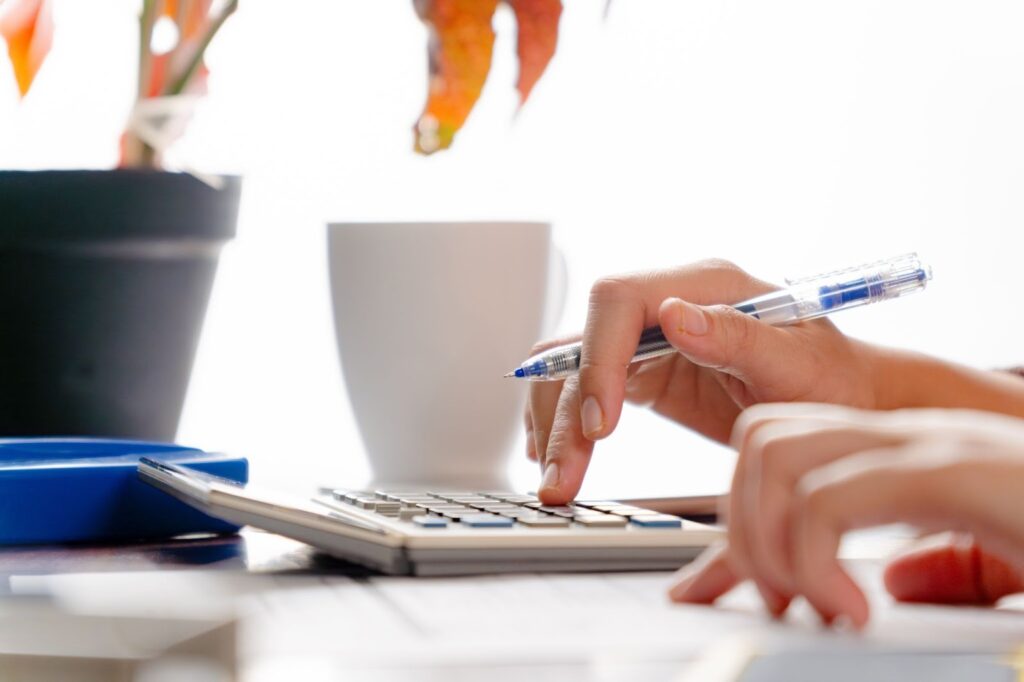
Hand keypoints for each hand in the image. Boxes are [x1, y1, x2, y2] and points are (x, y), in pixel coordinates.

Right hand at [525, 260, 881, 503]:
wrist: (843, 403)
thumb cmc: (833, 380)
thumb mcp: (800, 364)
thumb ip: (739, 338)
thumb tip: (676, 316)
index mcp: (705, 285)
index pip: (620, 300)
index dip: (599, 357)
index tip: (603, 424)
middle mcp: (667, 305)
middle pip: (583, 340)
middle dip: (564, 408)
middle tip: (565, 474)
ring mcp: (651, 340)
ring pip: (573, 370)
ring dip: (556, 424)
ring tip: (558, 483)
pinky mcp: (644, 373)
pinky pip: (585, 390)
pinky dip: (563, 423)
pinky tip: (559, 458)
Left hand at [670, 403, 1023, 627]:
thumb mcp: (998, 569)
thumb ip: (941, 569)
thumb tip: (885, 585)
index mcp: (908, 459)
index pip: (782, 454)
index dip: (733, 523)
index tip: (714, 591)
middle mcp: (910, 439)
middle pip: (762, 437)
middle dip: (737, 524)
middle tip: (773, 599)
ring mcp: (934, 447)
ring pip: (779, 451)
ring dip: (766, 536)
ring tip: (807, 603)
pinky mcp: (963, 472)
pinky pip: (834, 495)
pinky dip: (814, 558)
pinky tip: (852, 612)